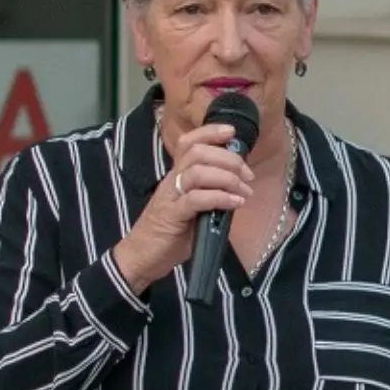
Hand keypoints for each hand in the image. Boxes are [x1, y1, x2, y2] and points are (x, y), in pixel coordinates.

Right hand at [111, 123, 254, 289]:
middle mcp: (172, 181)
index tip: (231, 132)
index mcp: (177, 176)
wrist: (141, 257)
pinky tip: (235, 203)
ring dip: (228, 178)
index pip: (189, 143)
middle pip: (199, 153)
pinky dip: (220, 197)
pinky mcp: (172, 216)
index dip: (210, 132)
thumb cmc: (170, 233)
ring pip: (198, 172)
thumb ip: (210, 194)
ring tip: (244, 192)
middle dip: (229, 159)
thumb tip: (238, 190)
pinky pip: (196, 199)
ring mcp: (171, 197)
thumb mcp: (193, 208)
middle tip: (248, 176)